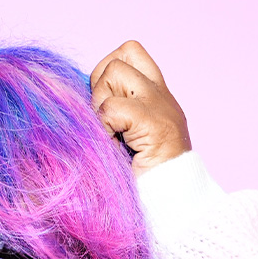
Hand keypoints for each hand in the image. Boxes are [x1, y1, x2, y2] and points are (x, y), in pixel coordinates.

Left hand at [90, 41, 190, 175]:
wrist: (173, 206)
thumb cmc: (144, 183)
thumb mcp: (127, 139)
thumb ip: (115, 114)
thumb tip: (84, 103)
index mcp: (156, 96)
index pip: (129, 53)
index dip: (107, 73)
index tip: (105, 109)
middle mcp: (160, 94)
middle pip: (120, 57)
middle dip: (100, 85)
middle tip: (105, 123)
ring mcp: (159, 105)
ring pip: (114, 72)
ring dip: (101, 104)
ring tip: (110, 135)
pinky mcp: (153, 122)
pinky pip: (111, 108)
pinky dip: (104, 127)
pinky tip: (113, 147)